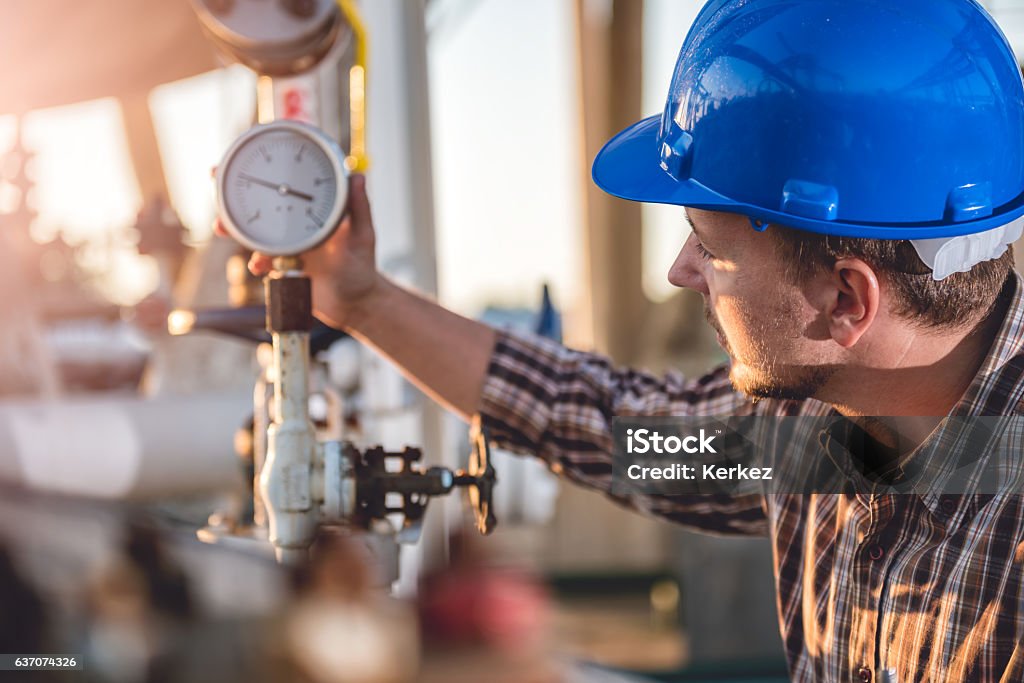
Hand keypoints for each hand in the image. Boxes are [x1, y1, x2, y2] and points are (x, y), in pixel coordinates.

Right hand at [214, 174, 380, 329]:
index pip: (291, 176)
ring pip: (253, 227)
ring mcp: (287, 241)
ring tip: (221, 227)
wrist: (353, 305)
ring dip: (233, 226)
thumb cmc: (362, 268)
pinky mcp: (280, 263)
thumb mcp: (362, 236)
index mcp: (316, 206)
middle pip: (261, 197)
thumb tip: (358, 176)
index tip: (253, 145)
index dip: (270, 160)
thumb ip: (360, 209)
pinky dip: (255, 260)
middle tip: (214, 178)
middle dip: (234, 188)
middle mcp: (296, 220)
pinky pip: (260, 258)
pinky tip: (258, 265)